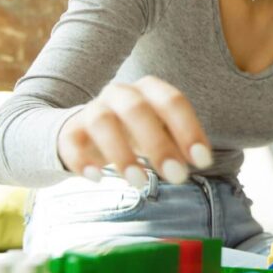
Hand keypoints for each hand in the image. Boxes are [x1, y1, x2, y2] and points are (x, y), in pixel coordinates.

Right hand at [57, 75, 212, 186]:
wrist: (84, 132)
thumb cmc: (135, 132)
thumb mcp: (160, 133)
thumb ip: (179, 144)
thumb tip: (198, 161)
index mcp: (149, 90)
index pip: (172, 101)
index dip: (189, 130)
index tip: (202, 161)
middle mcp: (120, 94)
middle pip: (137, 109)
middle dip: (159, 144)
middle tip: (178, 177)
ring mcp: (91, 110)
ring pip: (102, 122)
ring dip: (122, 154)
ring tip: (139, 182)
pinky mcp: (69, 131)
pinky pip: (70, 141)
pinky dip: (82, 160)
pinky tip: (96, 178)